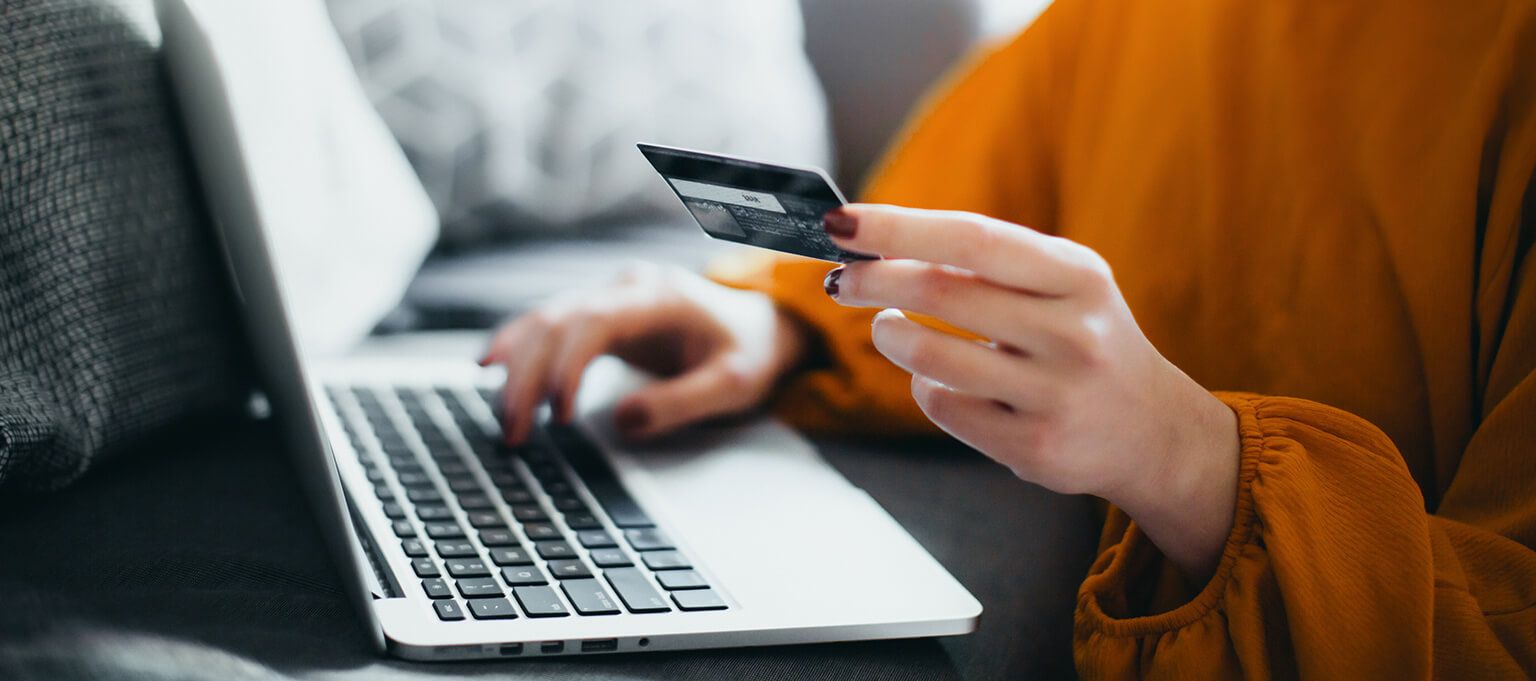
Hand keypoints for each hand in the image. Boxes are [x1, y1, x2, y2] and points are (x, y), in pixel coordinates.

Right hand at [479, 264, 809, 443]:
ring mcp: (610, 297)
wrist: (760, 326)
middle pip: (556, 321)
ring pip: (544, 320)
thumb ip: (682, 402)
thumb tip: (621, 422)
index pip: (594, 321)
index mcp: (658, 297)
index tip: (558, 416)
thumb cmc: (748, 352)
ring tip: (504, 419)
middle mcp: (626, 288)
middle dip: (528, 377)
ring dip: (517, 368)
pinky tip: (490, 367)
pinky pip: (549, 326)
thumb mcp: (733, 384)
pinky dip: (519, 348)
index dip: (567, 365)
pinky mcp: (601, 315)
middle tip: (514, 432)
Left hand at [823, 205, 1239, 578]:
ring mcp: (1057, 393)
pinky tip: (936, 378)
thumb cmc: (1081, 338)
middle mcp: (1074, 332)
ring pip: (931, 356)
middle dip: (875, 281)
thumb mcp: (1062, 286)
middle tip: (843, 280)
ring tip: (888, 328)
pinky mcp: (1036, 446)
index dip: (899, 228)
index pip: (973, 238)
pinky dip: (924, 386)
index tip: (842, 222)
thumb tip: (882, 244)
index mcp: (1078, 276)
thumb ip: (989, 263)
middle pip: (942, 292)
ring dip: (891, 336)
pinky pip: (945, 406)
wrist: (1151, 430)